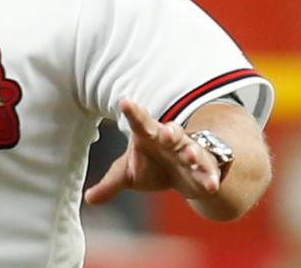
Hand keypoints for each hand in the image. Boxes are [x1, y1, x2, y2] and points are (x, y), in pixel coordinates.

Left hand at [84, 98, 221, 205]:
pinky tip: (211, 185)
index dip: (132, 112)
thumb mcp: (128, 174)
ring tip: (189, 155)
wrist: (185, 173)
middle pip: (171, 132)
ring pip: (193, 149)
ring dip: (192, 152)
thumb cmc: (152, 165)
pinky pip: (209, 172)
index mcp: (149, 135)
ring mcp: (190, 152)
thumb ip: (110, 184)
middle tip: (164, 132)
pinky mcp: (206, 169)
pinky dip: (210, 178)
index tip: (124, 102)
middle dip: (169, 132)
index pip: (140, 122)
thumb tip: (88, 199)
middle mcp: (171, 140)